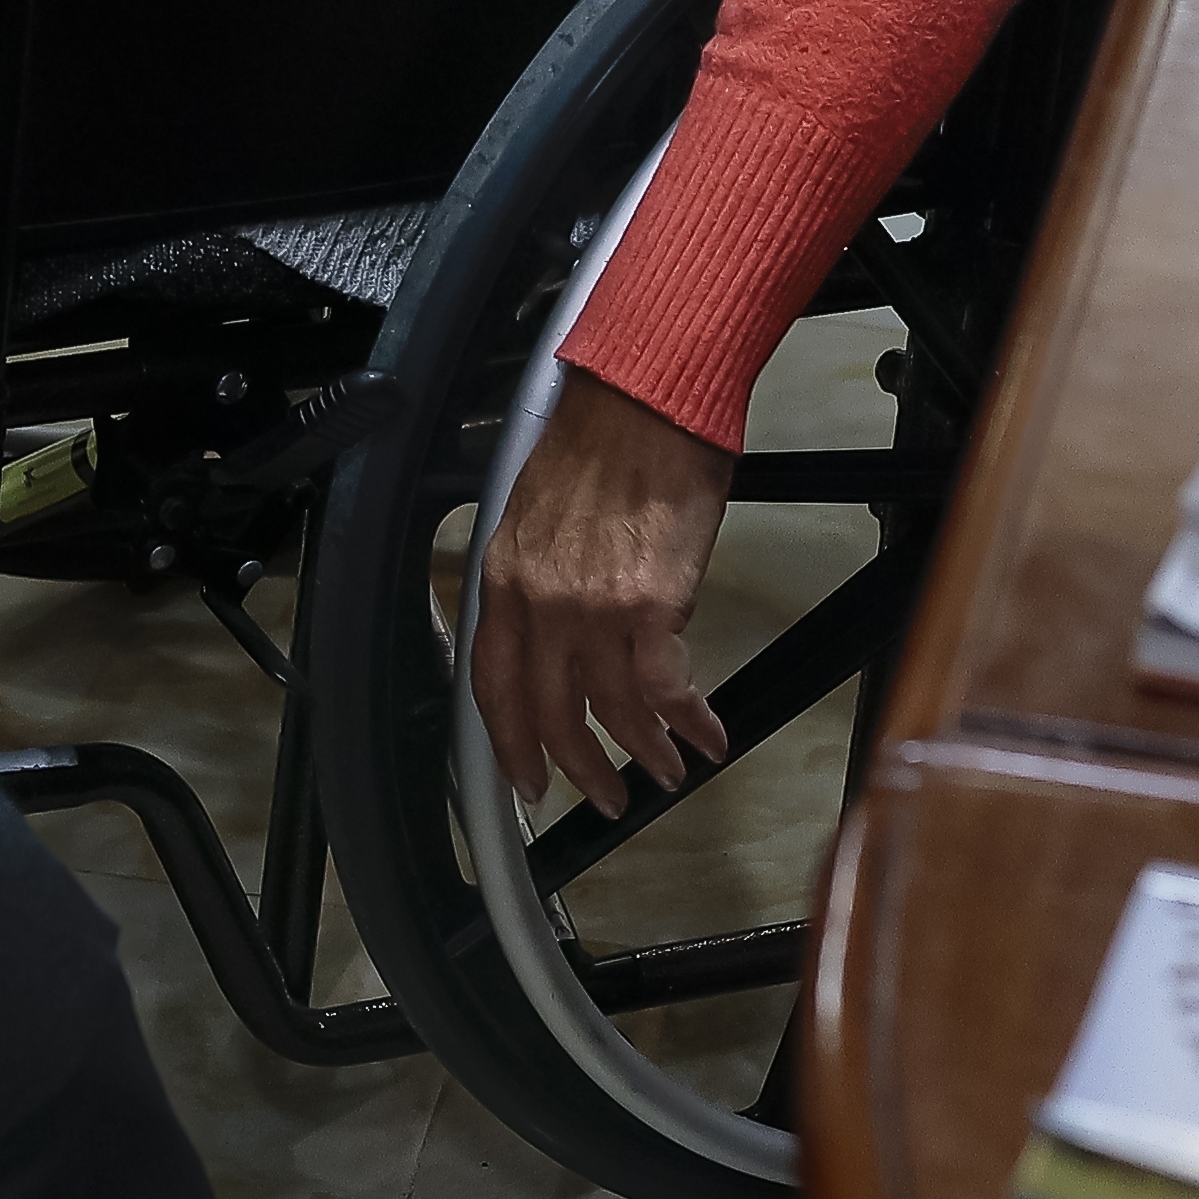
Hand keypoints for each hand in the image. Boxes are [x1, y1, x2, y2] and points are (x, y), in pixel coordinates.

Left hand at [469, 370, 738, 819]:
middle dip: (579, 769)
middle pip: (550, 713)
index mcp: (504, 579)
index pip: (492, 684)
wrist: (645, 401)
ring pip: (613, 712)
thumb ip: (534, 577)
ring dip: (643, 754)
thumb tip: (553, 628)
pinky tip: (707, 736)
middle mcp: (539, 603)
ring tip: (665, 771)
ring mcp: (592, 611)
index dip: (508, 744)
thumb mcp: (534, 512)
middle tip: (604, 796)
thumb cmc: (602, 441)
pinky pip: (666, 689)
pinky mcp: (650, 609)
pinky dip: (689, 722)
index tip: (525, 780)